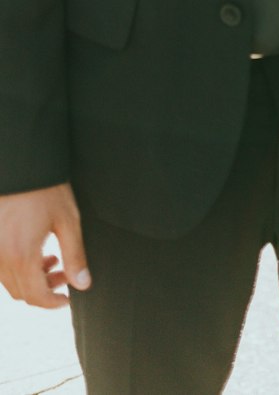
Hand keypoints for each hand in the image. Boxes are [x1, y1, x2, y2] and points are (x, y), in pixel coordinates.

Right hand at [0, 184, 89, 307]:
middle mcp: (1, 257)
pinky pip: (1, 267)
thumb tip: (83, 283)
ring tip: (52, 260)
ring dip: (31, 279)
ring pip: (9, 281)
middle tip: (65, 276)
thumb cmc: (46, 189)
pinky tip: (35, 250)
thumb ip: (75, 255)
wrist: (23, 164)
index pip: (35, 296)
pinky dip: (18, 267)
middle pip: (21, 292)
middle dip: (44, 290)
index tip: (67, 298)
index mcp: (22, 255)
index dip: (53, 302)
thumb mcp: (68, 220)